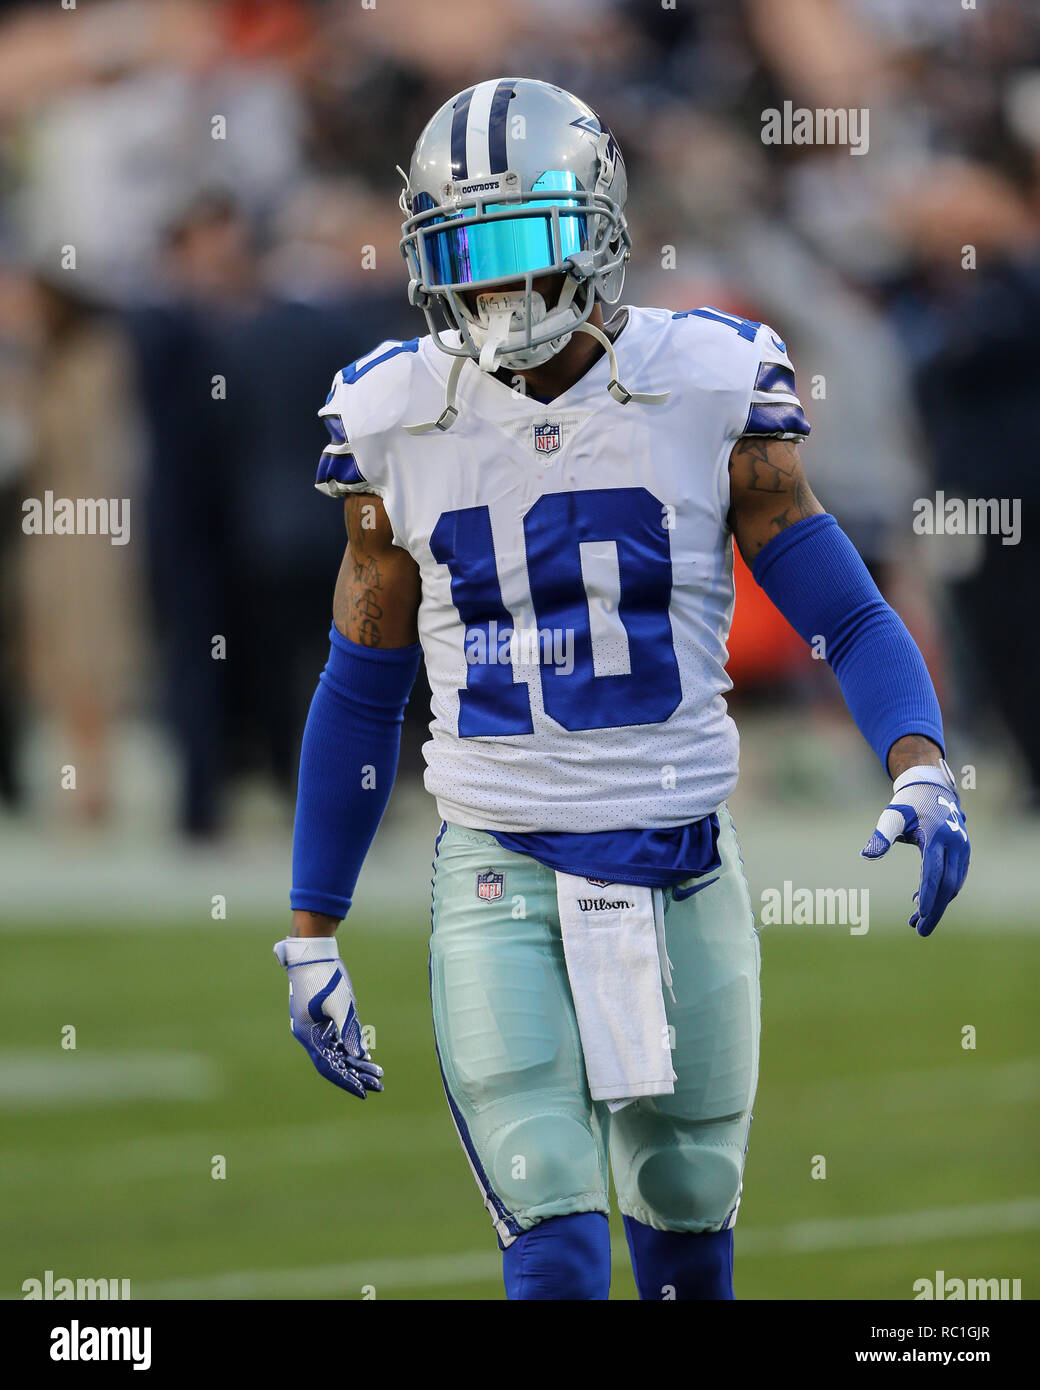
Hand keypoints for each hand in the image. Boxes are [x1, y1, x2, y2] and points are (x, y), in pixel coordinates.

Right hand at [273, 936, 382, 1097]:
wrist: (314, 953)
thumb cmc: (325, 977)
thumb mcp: (340, 1004)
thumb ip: (349, 1031)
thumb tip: (359, 1056)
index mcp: (309, 1035)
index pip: (329, 1067)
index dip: (346, 1081)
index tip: (364, 1093)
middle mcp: (311, 1035)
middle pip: (335, 1062)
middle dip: (356, 1075)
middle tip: (379, 1086)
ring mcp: (317, 1027)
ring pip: (338, 1052)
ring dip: (357, 1063)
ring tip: (377, 1074)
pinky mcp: (324, 1018)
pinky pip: (338, 1040)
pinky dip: (352, 1048)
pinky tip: (366, 1057)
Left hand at [862, 761, 969, 935]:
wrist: (932, 789)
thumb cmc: (908, 805)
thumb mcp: (892, 817)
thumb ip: (881, 836)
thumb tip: (867, 855)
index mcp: (937, 836)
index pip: (933, 871)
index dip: (927, 893)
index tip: (919, 913)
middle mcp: (955, 845)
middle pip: (947, 885)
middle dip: (934, 910)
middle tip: (920, 932)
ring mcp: (963, 850)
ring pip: (953, 885)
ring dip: (937, 905)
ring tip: (916, 923)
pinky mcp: (964, 854)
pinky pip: (954, 879)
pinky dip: (941, 893)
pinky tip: (921, 901)